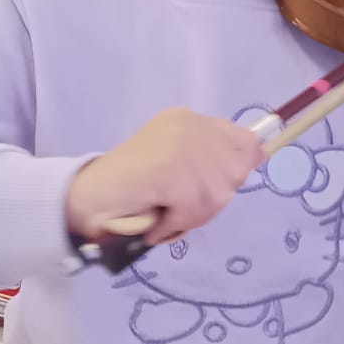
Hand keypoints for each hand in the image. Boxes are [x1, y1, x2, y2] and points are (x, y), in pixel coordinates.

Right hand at [65, 107, 264, 245]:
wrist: (86, 198)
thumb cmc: (133, 191)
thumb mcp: (179, 166)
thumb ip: (212, 161)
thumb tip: (257, 157)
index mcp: (191, 120)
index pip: (246, 142)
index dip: (238, 171)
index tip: (213, 188)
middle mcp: (188, 124)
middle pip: (236, 173)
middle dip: (212, 201)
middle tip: (178, 208)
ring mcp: (178, 143)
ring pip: (218, 195)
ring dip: (191, 216)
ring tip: (163, 214)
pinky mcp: (167, 168)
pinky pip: (193, 207)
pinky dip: (174, 223)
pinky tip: (154, 220)